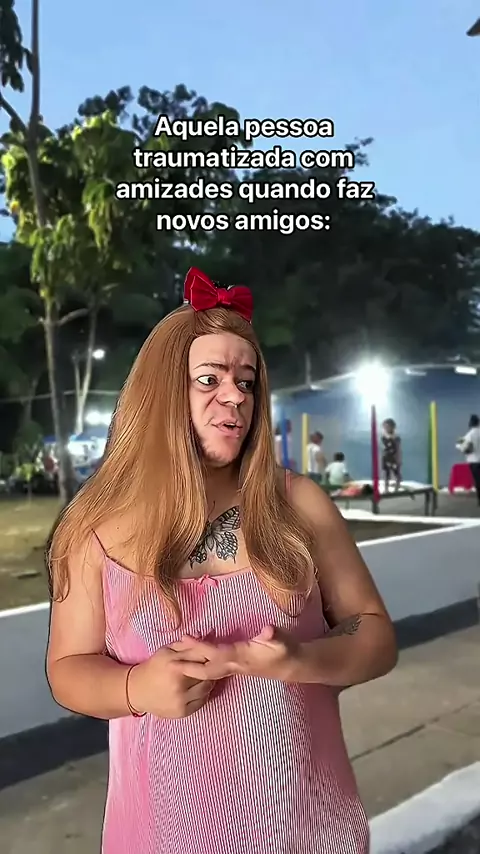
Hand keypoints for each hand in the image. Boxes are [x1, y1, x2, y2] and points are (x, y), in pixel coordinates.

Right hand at [128, 639, 230, 718]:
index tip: (211, 654)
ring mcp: (181, 700)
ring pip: (207, 688)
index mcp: (174, 666)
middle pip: (207, 674)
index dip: (209, 655)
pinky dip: (203, 693)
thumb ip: (185, 645)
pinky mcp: (182, 712)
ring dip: (208, 681)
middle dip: (210, 668)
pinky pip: (202, 701)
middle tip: (210, 665)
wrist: (137, 690)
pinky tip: (197, 688)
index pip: (202, 657)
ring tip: (202, 676)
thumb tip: (203, 636)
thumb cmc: (153, 667)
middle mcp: (178, 685)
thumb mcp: (166, 650)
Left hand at [174, 626, 302, 682]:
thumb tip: (268, 630)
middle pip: (206, 668)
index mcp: (241, 657)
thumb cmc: (287, 651)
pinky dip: (201, 665)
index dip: (199, 647)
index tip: (183, 640)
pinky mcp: (236, 667)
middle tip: (168, 658)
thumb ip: (274, 635)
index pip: (216, 653)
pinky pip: (214, 669)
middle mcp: (235, 665)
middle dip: (187, 664)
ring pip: (208, 670)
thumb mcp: (283, 641)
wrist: (293, 667)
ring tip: (176, 658)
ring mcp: (235, 668)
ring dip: (192, 665)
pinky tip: (193, 662)